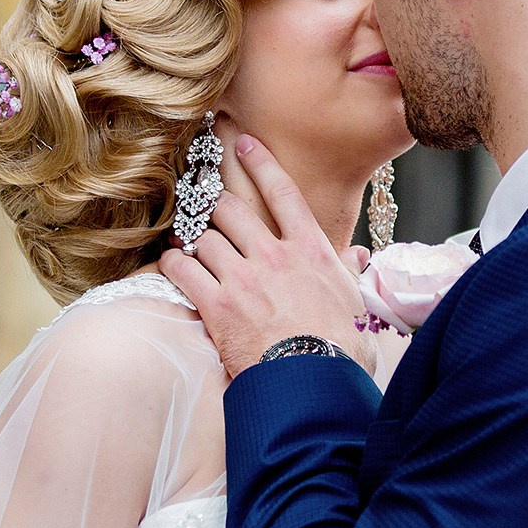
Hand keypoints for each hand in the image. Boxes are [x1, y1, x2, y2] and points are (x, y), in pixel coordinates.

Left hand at [161, 136, 367, 378]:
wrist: (315, 383)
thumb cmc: (342, 347)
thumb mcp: (354, 303)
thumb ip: (348, 272)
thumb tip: (356, 257)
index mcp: (311, 250)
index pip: (282, 192)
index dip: (259, 163)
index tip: (243, 144)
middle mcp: (274, 255)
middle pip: (231, 209)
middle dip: (212, 204)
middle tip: (201, 202)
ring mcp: (243, 279)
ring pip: (204, 238)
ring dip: (191, 238)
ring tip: (184, 240)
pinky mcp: (218, 306)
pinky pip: (183, 271)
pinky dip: (172, 264)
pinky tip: (171, 264)